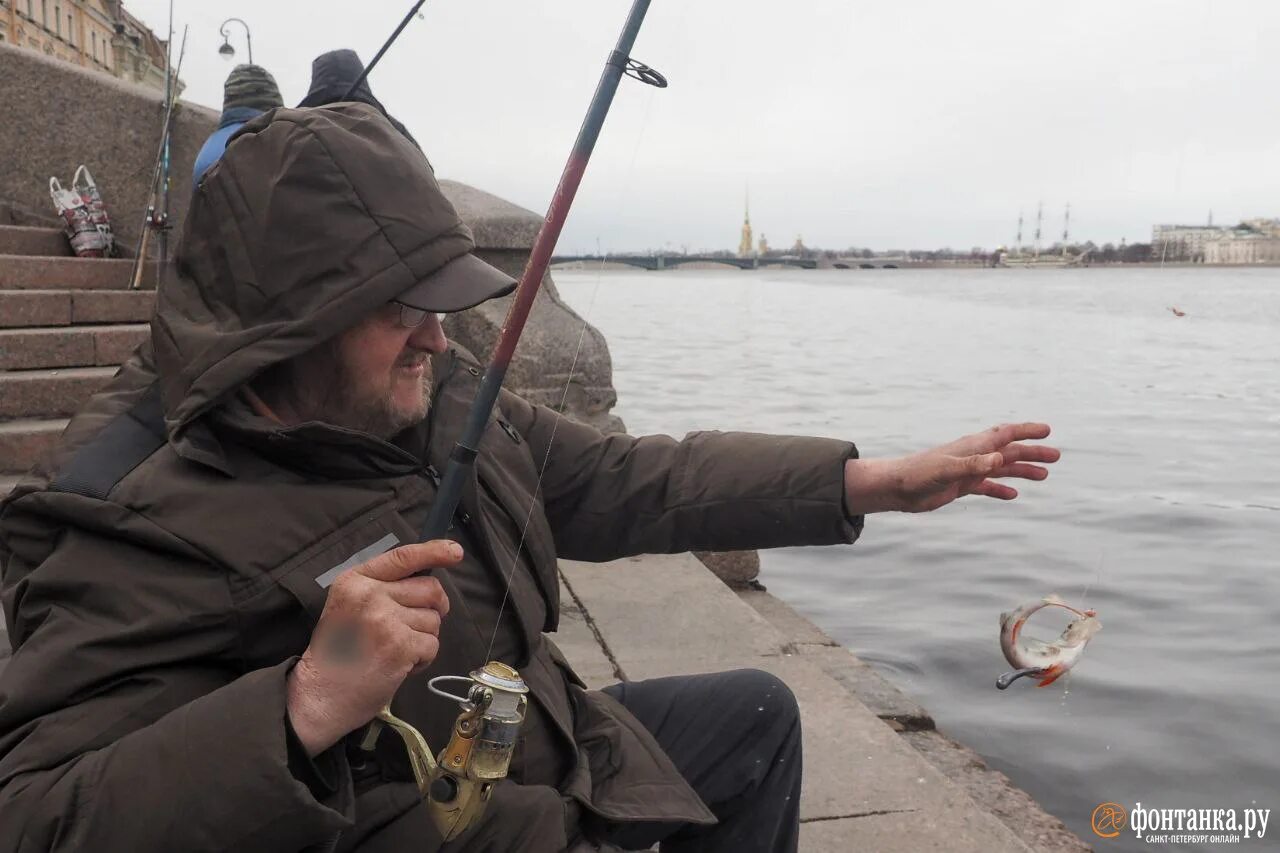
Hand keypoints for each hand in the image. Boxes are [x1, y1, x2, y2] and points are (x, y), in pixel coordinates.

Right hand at [286, 540, 459, 755]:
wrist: (318, 696)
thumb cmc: (336, 654)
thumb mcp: (348, 607)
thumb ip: (381, 589)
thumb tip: (427, 585)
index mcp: (355, 580)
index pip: (403, 557)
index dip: (434, 551)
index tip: (455, 552)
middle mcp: (371, 595)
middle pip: (430, 589)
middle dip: (433, 608)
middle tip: (415, 627)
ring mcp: (386, 620)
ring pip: (434, 620)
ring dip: (423, 638)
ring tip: (395, 651)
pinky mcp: (400, 646)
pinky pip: (432, 645)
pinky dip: (423, 659)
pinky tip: (400, 666)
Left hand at [844, 422, 1059, 513]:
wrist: (897, 489)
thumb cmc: (918, 475)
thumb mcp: (947, 470)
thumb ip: (973, 465)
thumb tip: (999, 459)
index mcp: (973, 447)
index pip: (1005, 434)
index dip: (1026, 431)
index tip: (1047, 430)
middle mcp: (973, 456)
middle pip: (1009, 451)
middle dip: (1032, 452)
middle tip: (1056, 456)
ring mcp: (967, 470)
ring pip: (1001, 468)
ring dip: (1022, 470)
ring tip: (1044, 476)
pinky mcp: (960, 486)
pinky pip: (986, 486)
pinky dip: (1000, 488)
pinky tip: (1013, 495)